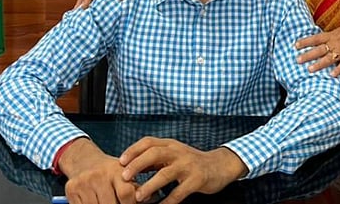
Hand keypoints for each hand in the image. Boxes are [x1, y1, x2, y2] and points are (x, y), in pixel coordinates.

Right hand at [58, 138, 137, 203]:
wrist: (83, 160)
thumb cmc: (107, 170)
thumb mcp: (123, 172)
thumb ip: (135, 187)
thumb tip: (147, 198)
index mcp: (115, 170)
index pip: (126, 193)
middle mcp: (98, 175)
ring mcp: (83, 183)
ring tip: (108, 202)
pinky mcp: (71, 191)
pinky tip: (96, 202)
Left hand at [119, 137, 247, 202]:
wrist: (219, 165)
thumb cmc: (192, 161)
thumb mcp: (174, 155)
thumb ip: (155, 159)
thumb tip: (131, 165)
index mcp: (170, 144)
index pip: (148, 142)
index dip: (133, 150)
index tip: (120, 161)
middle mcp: (178, 152)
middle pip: (154, 153)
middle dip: (137, 164)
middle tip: (125, 177)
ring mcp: (188, 165)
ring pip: (165, 173)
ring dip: (150, 186)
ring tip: (138, 196)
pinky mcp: (196, 180)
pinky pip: (179, 192)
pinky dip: (168, 201)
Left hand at [295, 18, 339, 76]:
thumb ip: (336, 35)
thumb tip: (329, 39)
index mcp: (334, 34)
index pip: (316, 38)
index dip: (305, 41)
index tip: (295, 45)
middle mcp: (337, 42)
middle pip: (319, 49)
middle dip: (307, 55)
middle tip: (297, 60)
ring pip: (329, 58)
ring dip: (319, 64)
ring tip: (309, 70)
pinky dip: (338, 70)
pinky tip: (332, 75)